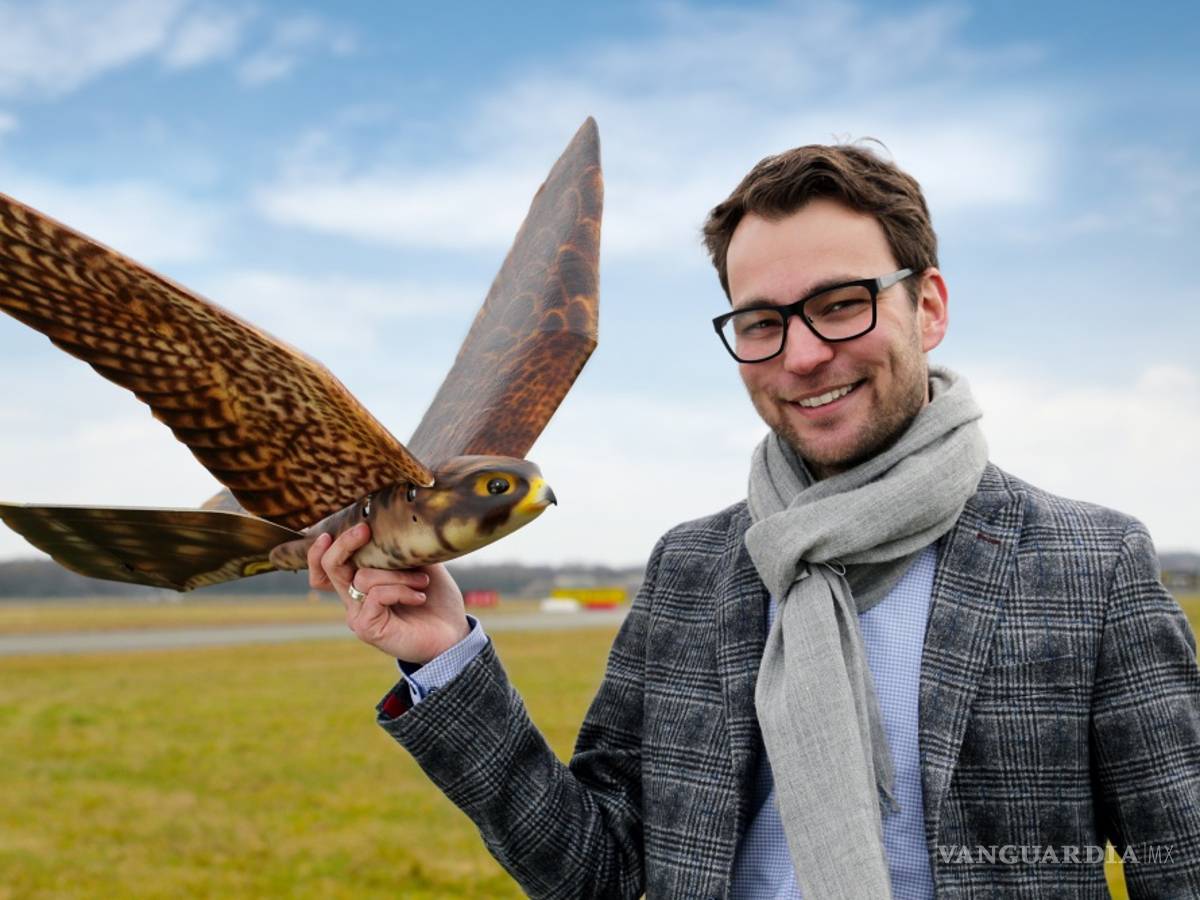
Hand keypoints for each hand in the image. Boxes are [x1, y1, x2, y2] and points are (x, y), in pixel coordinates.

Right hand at [306, 523, 469, 664]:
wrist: (452, 634)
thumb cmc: (436, 599)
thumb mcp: (420, 565)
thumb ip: (400, 549)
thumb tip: (392, 526)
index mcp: (361, 583)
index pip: (327, 567)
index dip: (319, 551)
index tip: (330, 532)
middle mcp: (354, 599)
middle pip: (331, 567)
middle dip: (345, 543)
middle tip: (365, 530)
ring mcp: (358, 614)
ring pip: (363, 577)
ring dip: (398, 575)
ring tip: (423, 582)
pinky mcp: (367, 627)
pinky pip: (376, 595)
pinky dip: (400, 590)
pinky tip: (419, 597)